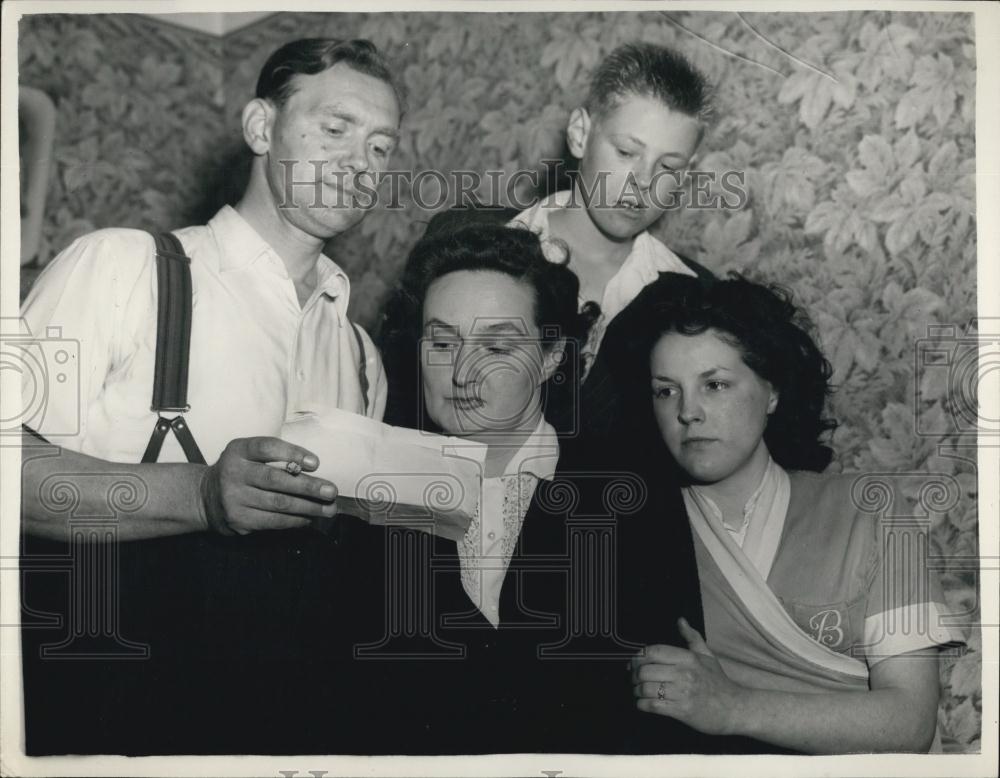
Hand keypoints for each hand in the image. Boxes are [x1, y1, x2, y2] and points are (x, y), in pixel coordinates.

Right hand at [199, 437, 337, 534]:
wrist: (205, 497)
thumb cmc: (240, 471)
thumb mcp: (248, 454)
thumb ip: (274, 456)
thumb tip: (313, 467)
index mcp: (238, 451)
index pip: (266, 448)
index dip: (292, 454)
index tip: (315, 463)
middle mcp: (233, 473)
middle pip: (275, 480)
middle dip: (308, 487)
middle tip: (331, 491)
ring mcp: (233, 499)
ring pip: (278, 504)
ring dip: (308, 507)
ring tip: (329, 509)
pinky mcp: (238, 520)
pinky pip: (273, 522)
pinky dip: (295, 520)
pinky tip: (309, 518)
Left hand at [631, 617, 743, 735]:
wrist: (735, 708)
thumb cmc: (718, 682)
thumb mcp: (707, 656)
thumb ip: (692, 637)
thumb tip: (680, 620)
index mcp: (688, 658)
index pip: (653, 652)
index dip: (638, 657)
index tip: (634, 663)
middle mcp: (684, 673)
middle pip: (646, 670)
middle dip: (634, 675)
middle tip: (633, 678)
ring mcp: (683, 693)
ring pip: (647, 688)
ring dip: (637, 691)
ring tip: (637, 691)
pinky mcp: (682, 711)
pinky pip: (653, 705)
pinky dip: (642, 704)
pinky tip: (643, 703)